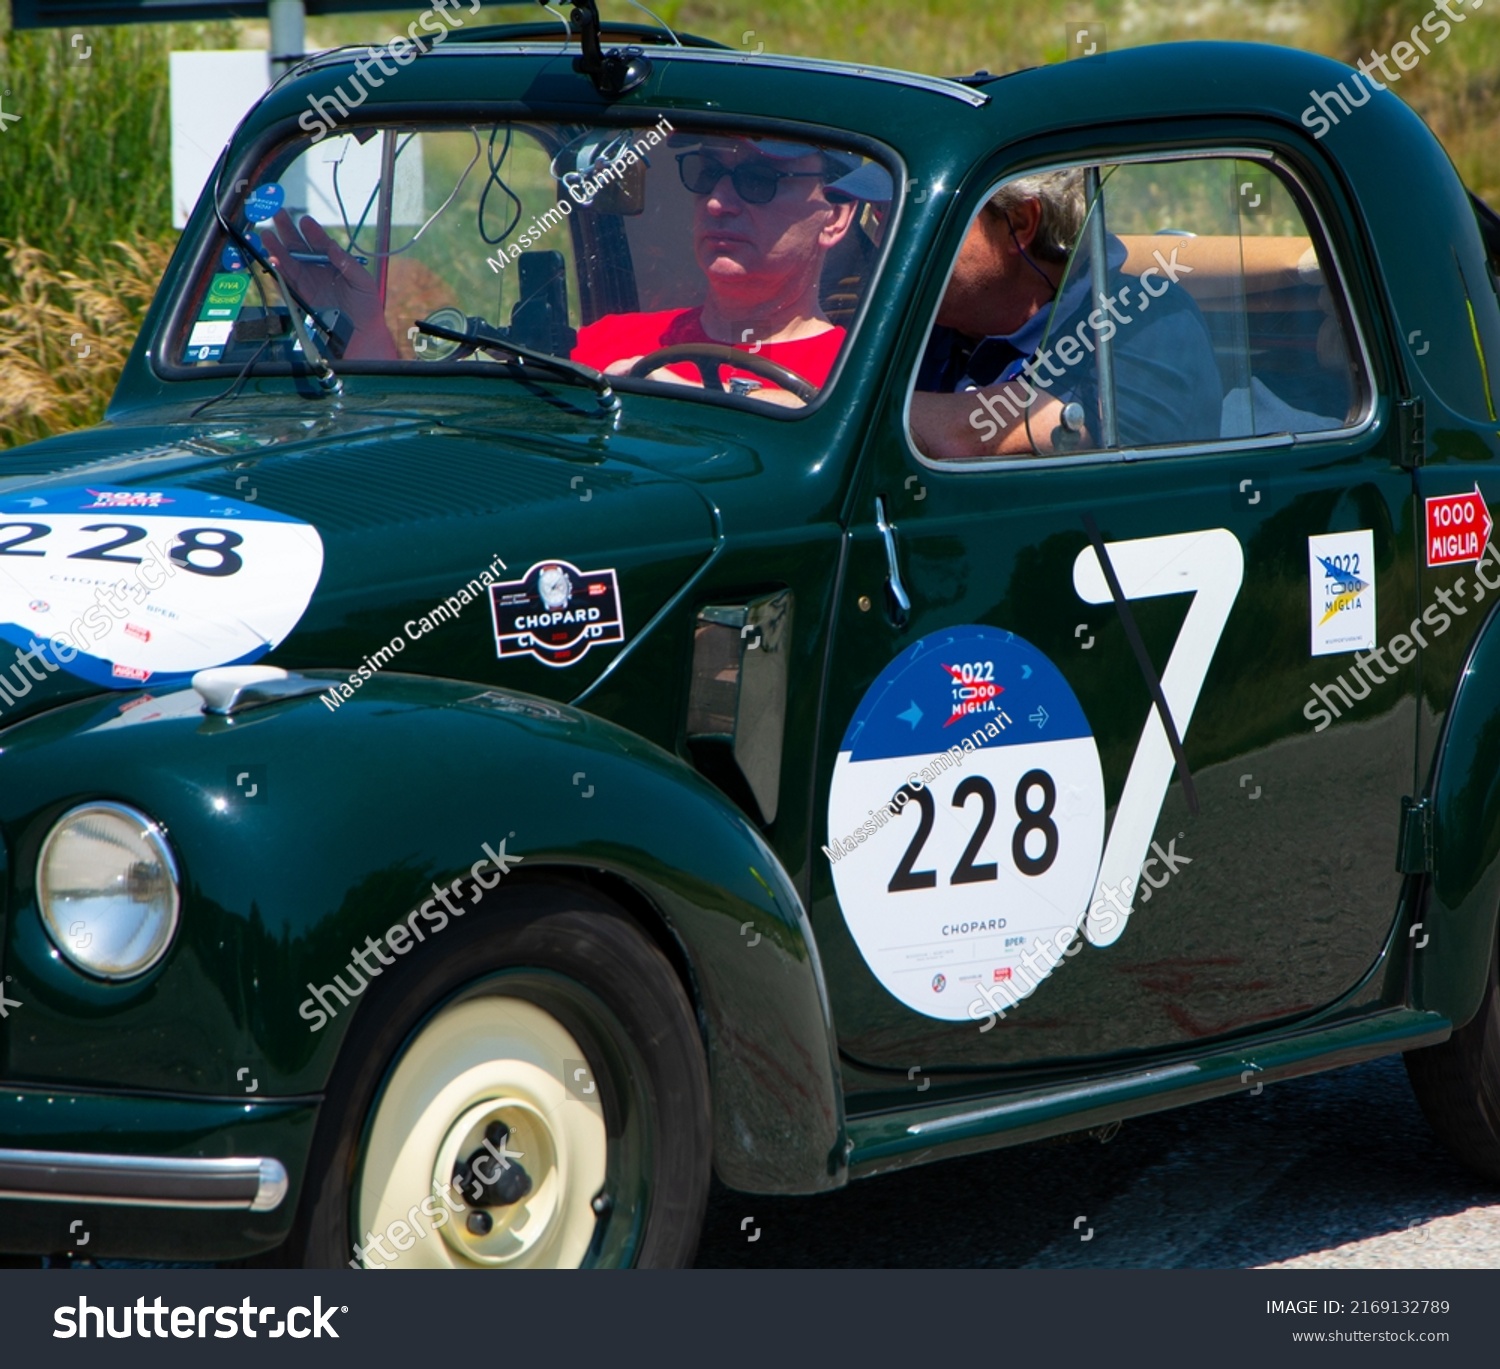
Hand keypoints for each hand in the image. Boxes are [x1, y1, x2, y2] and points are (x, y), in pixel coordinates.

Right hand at [258, 212, 396, 359]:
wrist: (363, 335)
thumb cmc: (367, 308)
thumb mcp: (364, 283)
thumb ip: (348, 264)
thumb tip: (333, 247)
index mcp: (333, 265)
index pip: (320, 244)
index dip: (313, 233)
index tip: (305, 221)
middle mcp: (317, 272)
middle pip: (299, 249)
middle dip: (287, 231)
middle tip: (277, 213)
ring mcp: (307, 285)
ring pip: (288, 264)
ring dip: (277, 249)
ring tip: (267, 235)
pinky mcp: (301, 300)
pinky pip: (286, 285)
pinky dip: (278, 275)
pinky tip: (271, 262)